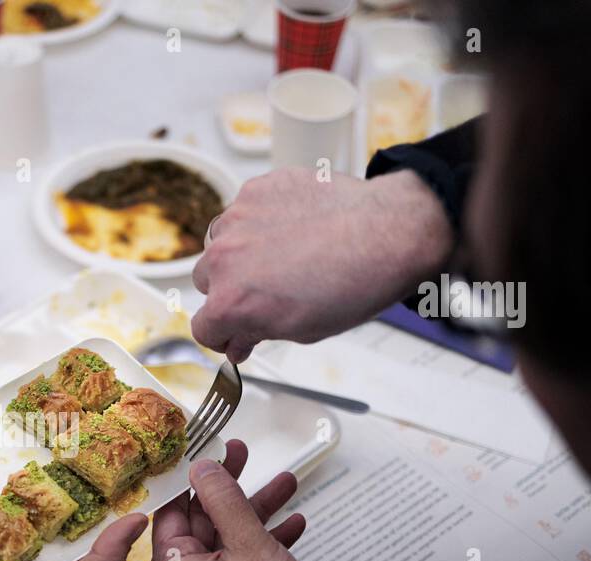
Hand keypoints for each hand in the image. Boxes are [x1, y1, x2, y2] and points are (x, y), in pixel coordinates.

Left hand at [146, 440, 313, 560]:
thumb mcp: (247, 543)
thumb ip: (225, 500)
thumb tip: (203, 467)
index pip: (173, 509)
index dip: (194, 476)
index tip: (208, 450)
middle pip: (203, 520)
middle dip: (232, 488)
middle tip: (244, 454)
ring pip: (228, 538)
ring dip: (257, 510)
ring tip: (286, 483)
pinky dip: (266, 541)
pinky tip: (293, 524)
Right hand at [192, 169, 453, 362]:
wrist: (388, 233)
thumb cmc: (353, 285)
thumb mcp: (301, 329)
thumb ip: (258, 333)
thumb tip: (239, 341)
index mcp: (230, 303)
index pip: (202, 328)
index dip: (224, 334)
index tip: (239, 331)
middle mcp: (223, 259)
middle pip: (205, 282)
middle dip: (229, 289)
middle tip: (265, 290)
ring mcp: (237, 219)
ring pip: (219, 242)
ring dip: (238, 252)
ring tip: (280, 255)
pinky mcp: (256, 190)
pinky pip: (243, 211)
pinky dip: (259, 221)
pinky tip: (291, 228)